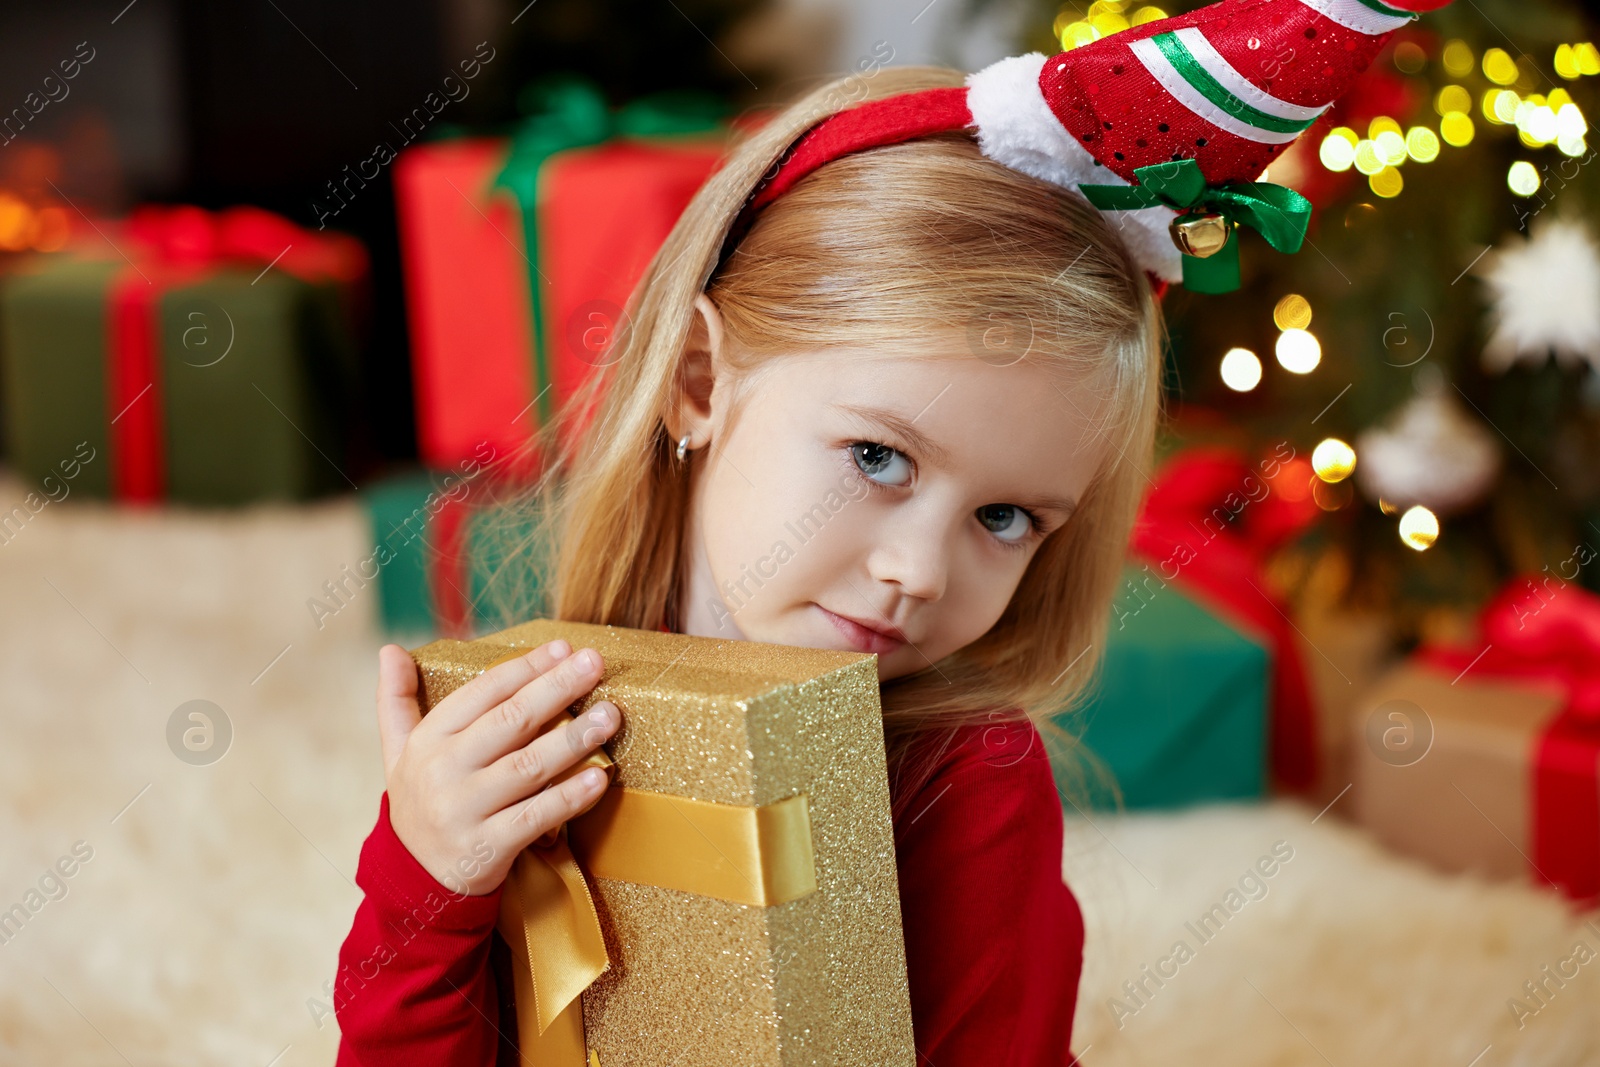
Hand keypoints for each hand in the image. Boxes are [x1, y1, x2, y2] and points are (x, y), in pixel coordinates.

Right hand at [374, 638, 619, 895]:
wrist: (413, 882)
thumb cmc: (419, 804)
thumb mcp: (397, 753)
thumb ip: (395, 701)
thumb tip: (387, 649)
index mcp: (427, 741)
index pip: (482, 692)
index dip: (525, 667)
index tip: (562, 648)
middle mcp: (443, 772)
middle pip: (510, 721)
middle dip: (556, 688)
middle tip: (594, 664)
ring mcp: (465, 811)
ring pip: (529, 766)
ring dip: (573, 739)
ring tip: (609, 716)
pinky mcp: (488, 848)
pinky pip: (537, 816)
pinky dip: (570, 797)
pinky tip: (600, 777)